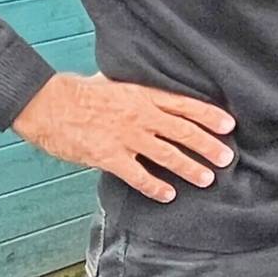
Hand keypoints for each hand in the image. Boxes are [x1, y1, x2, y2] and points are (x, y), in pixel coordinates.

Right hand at [12, 71, 236, 203]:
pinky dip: (155, 186)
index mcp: (143, 95)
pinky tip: (169, 195)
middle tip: (227, 158)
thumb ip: (135, 90)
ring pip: (166, 154)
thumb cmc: (79, 92)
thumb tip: (147, 87)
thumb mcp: (113, 81)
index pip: (184, 105)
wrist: (48, 104)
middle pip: (183, 131)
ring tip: (207, 178)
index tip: (229, 125)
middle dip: (208, 145)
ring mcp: (126, 137)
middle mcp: (140, 115)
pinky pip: (138, 175)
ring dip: (189, 168)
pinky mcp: (109, 156)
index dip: (209, 115)